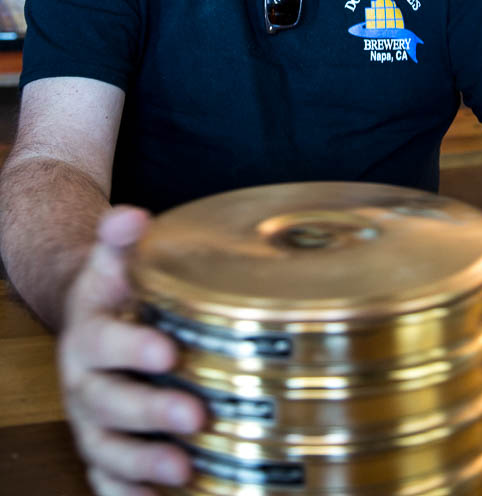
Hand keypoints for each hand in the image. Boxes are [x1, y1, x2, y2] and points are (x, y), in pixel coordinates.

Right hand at [58, 207, 205, 495]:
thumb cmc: (114, 290)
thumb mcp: (113, 261)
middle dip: (152, 413)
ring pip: (107, 448)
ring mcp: (90, 419)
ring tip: (184, 469)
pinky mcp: (101, 447)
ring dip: (144, 462)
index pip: (105, 343)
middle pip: (109, 403)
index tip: (168, 352)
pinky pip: (106, 479)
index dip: (133, 350)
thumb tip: (133, 215)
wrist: (89, 320)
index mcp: (87, 333)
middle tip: (197, 416)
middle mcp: (84, 381)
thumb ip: (120, 238)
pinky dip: (127, 493)